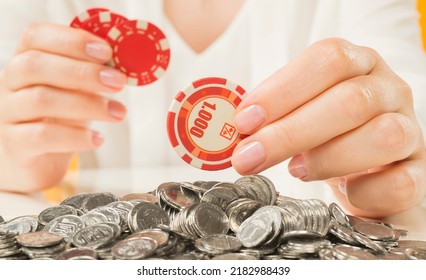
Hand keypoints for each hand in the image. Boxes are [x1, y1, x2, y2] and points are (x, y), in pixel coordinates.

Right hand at [0, 23, 126, 191]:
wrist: (39, 161)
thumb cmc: (61, 118)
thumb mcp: (79, 90)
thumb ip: (94, 73)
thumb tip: (126, 63)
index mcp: (26, 60)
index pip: (36, 36)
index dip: (71, 40)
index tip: (106, 51)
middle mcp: (10, 83)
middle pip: (35, 65)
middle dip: (83, 72)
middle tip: (118, 82)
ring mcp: (9, 114)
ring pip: (41, 100)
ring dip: (87, 105)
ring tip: (118, 113)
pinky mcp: (16, 145)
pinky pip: (42, 136)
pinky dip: (76, 137)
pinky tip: (98, 139)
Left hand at [231, 38, 425, 217]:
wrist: (363, 158)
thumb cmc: (324, 128)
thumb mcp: (298, 109)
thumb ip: (273, 113)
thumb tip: (238, 132)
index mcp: (358, 63)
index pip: (327, 61)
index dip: (282, 91)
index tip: (244, 121)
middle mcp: (388, 90)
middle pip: (349, 101)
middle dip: (289, 133)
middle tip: (249, 157)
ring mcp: (408, 129)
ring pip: (382, 137)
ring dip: (327, 158)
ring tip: (295, 170)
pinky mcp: (416, 170)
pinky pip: (400, 183)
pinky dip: (364, 192)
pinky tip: (341, 191)